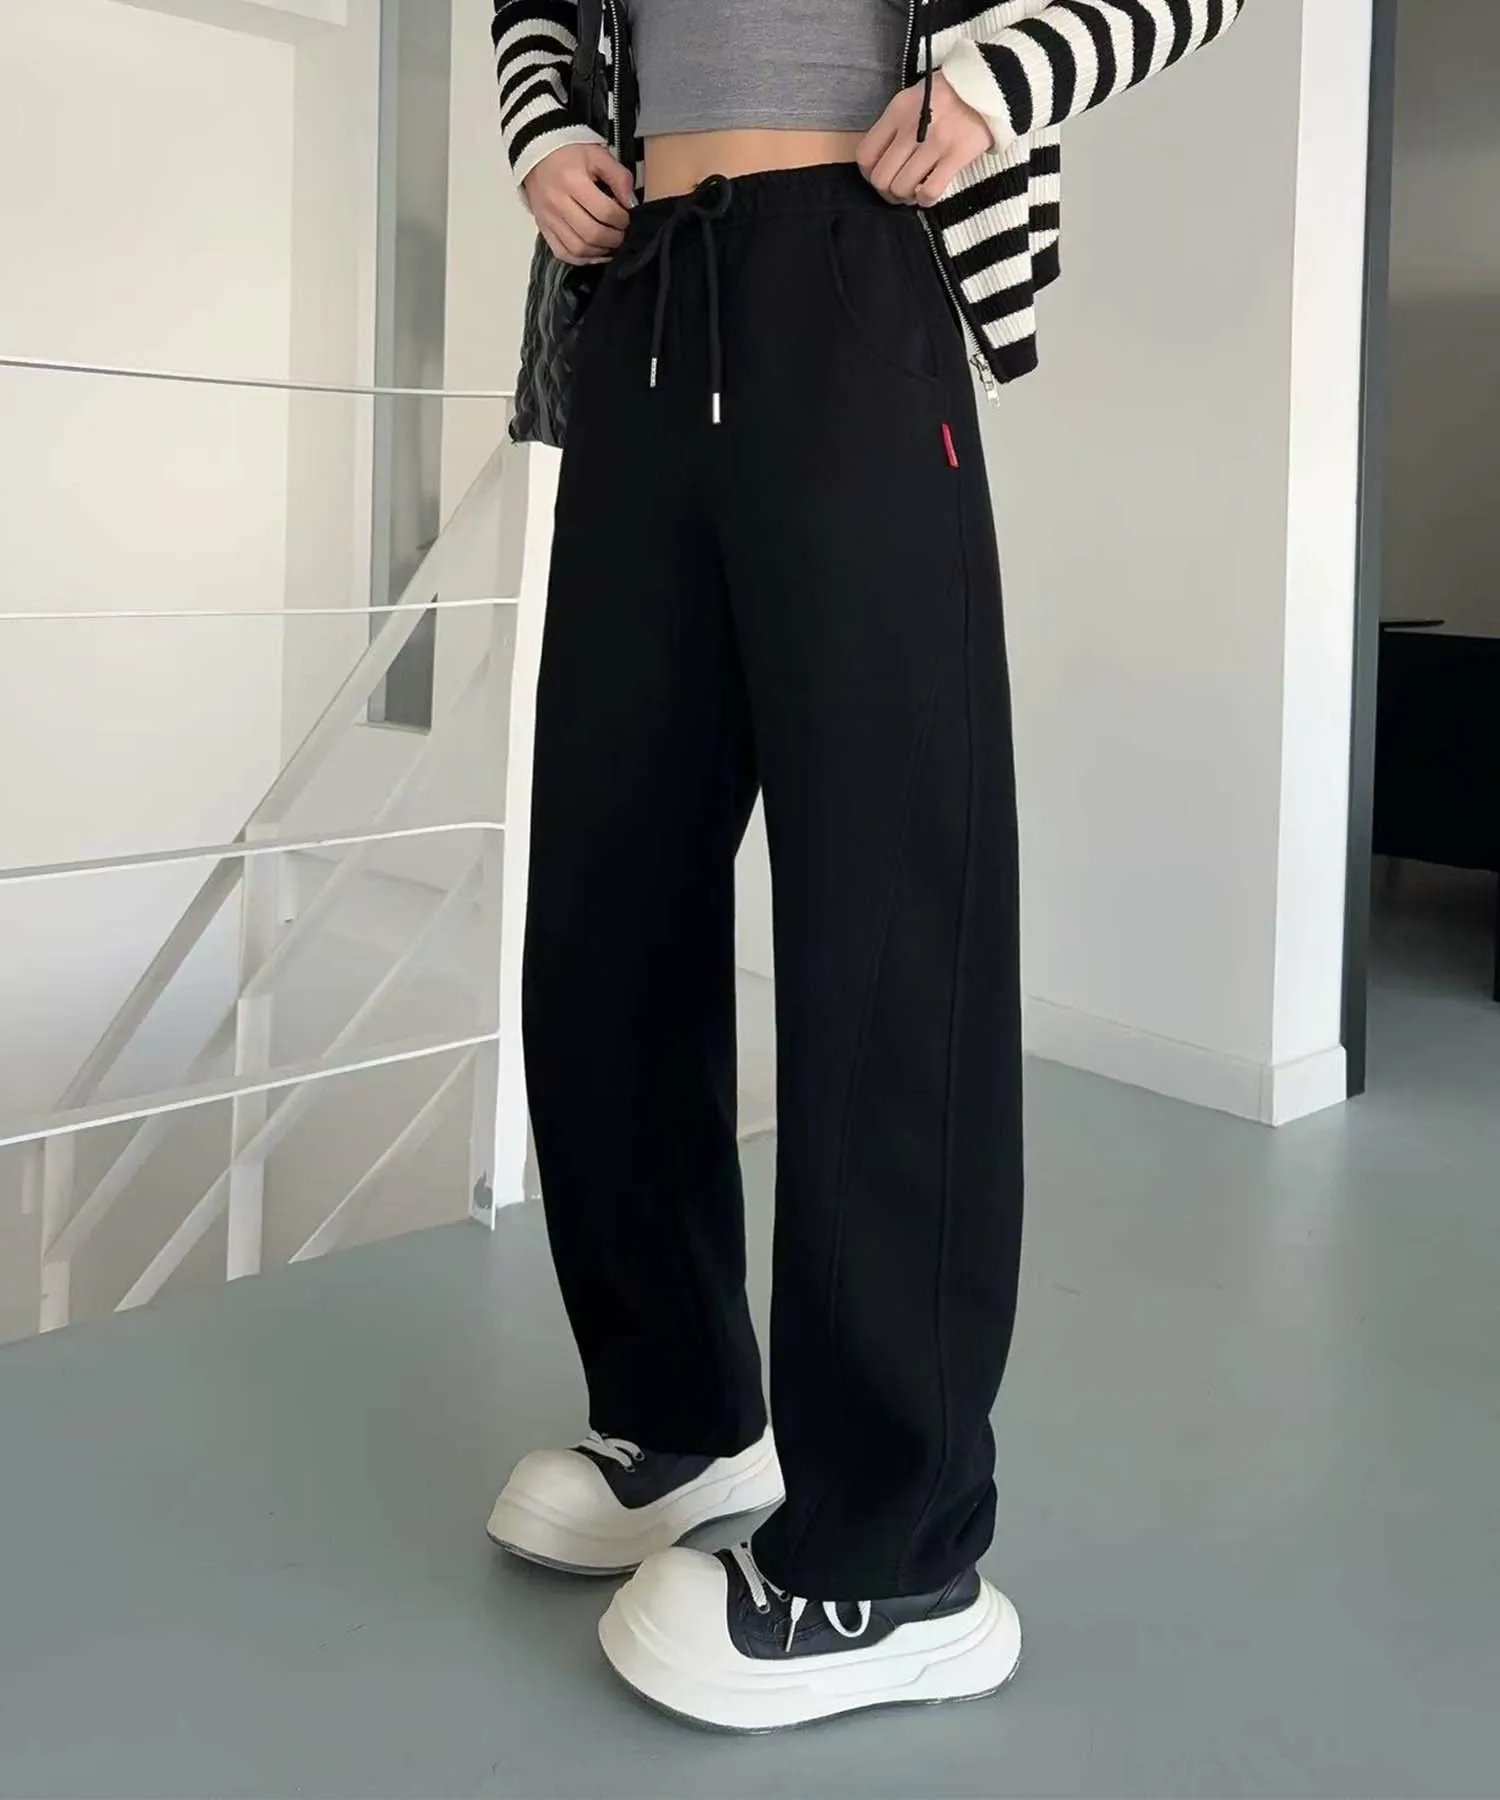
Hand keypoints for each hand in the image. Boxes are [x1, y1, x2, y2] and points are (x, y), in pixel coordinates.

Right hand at [523, 142, 634, 264]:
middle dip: (614, 238)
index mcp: (572, 180)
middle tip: (622, 233)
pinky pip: (564, 254)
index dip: (622, 219)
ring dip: (601, 251)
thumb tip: (631, 204)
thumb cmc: (570, 154)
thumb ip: (619, 177)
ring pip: (578, 249)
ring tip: (611, 243)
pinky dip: (584, 258)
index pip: (604, 212)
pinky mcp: (544, 228)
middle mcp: (557, 202)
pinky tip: (596, 252)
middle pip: (592, 234)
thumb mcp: (598, 155)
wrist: (538, 154)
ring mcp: (549, 218)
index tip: (627, 217)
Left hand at [858, 73, 992, 207]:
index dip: (869, 174)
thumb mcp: (914, 98)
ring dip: (906, 197)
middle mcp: (912, 127)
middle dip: (887, 191)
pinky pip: (930, 192)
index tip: (881, 176)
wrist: (990, 84)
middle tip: (900, 189)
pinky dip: (926, 199)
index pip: (865, 155)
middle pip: (881, 178)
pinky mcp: (957, 155)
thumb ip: (894, 125)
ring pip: (901, 188)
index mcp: (897, 111)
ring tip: (916, 190)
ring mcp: (935, 142)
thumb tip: (881, 160)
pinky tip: (929, 193)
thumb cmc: (949, 94)